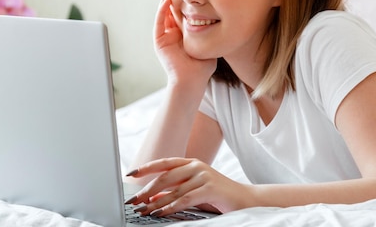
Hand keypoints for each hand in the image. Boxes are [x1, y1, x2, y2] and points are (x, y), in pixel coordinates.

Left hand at [124, 157, 251, 215]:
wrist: (245, 199)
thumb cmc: (218, 196)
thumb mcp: (193, 191)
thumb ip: (175, 191)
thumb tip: (153, 197)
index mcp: (191, 163)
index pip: (164, 162)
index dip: (146, 167)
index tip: (130, 174)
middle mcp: (196, 166)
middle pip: (165, 177)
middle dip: (146, 189)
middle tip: (133, 201)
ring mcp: (204, 175)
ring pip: (173, 190)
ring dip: (155, 202)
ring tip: (143, 211)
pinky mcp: (210, 188)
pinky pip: (185, 199)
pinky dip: (170, 207)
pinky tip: (160, 213)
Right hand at [154, 0, 216, 87]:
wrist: (193, 81)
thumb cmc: (203, 66)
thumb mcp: (210, 41)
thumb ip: (214, 30)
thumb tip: (229, 16)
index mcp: (182, 32)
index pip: (182, 10)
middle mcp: (172, 32)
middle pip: (171, 8)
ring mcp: (164, 36)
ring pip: (163, 12)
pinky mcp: (159, 41)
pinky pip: (159, 22)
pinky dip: (162, 11)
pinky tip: (167, 0)